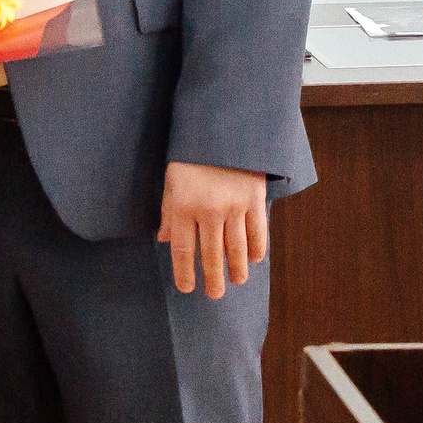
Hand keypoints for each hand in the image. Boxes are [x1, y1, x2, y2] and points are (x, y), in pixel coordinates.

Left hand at [158, 161, 269, 299]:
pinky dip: (256, 249)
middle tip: (215, 295)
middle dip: (213, 278)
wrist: (222, 127)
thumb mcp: (172, 180)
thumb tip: (165, 240)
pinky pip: (257, 232)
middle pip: (211, 255)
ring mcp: (234, 206)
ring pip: (236, 248)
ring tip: (236, 282)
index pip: (183, 250)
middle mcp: (208, 210)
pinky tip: (253, 260)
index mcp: (183, 206)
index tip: (186, 288)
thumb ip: (169, 212)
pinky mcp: (254, 199)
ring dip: (236, 269)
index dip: (184, 272)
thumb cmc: (191, 154)